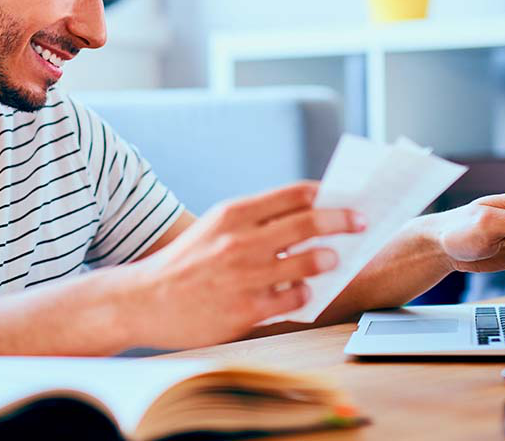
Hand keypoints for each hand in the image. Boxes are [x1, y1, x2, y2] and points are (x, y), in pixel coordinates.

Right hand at [124, 182, 363, 348]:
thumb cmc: (185, 262)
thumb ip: (254, 221)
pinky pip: (294, 298)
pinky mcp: (246, 310)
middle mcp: (240, 240)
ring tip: (332, 259)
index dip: (326, 195)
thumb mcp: (214, 228)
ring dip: (327, 258)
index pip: (293, 194)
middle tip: (361, 223)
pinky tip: (303, 291)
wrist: (143, 300)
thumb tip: (306, 216)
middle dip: (343, 221)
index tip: (345, 199)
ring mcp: (244, 276)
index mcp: (233, 213)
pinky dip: (305, 293)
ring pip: (308, 261)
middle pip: (309, 223)